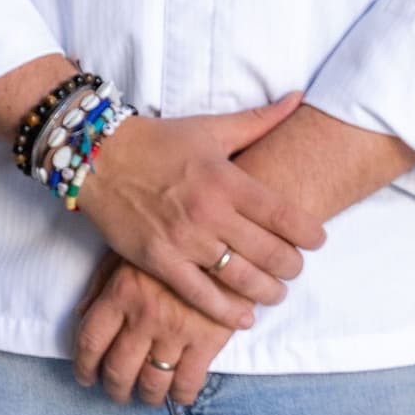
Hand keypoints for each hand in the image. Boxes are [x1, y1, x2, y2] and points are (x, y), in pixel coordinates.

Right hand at [72, 96, 323, 329]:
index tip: (317, 240)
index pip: (285, 216)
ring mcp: (184, 239)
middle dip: (292, 267)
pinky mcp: (159, 260)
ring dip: (268, 292)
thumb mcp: (210, 127)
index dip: (310, 234)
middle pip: (271, 254)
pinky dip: (227, 312)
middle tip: (294, 268)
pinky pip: (201, 295)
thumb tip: (298, 97)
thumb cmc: (158, 142)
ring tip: (274, 292)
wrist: (97, 156)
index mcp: (227, 179)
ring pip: (242, 279)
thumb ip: (258, 120)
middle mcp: (210, 212)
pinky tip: (244, 317)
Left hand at [73, 255, 234, 407]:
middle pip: (118, 369)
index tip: (85, 377)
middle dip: (114, 388)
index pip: (90, 341)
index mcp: (121, 292)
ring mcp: (176, 331)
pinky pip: (188, 383)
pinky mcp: (207, 341)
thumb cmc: (171, 245)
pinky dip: (180, 396)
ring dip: (146, 396)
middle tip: (117, 393)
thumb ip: (101, 284)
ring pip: (151, 382)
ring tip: (147, 396)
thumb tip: (80, 316)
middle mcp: (144, 315)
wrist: (223, 244)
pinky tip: (178, 394)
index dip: (83, 366)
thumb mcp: (128, 253)